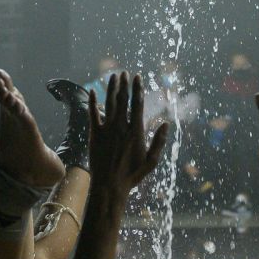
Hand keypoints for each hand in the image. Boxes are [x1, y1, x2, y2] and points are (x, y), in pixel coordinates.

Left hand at [88, 72, 168, 195]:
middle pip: (123, 100)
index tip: (138, 77)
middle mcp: (121, 127)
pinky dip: (92, 102)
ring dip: (111, 89)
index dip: (138, 89)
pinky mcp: (95, 134)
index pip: (138, 104)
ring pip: (109, 104)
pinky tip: (92, 91)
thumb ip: (159, 142)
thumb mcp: (151, 161)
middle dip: (124, 85)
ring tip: (113, 76)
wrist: (109, 185)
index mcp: (136, 131)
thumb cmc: (132, 175)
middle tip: (125, 73)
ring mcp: (107, 130)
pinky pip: (92, 114)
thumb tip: (167, 124)